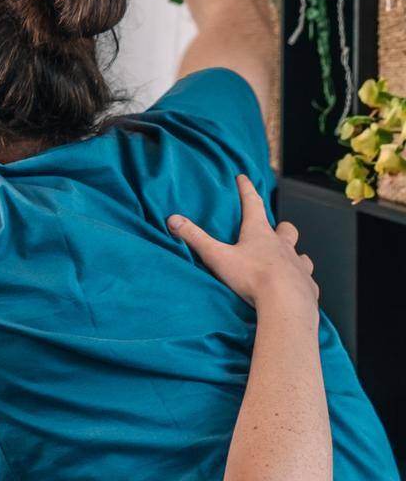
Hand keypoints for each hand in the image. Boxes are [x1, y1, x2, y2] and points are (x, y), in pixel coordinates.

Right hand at [169, 176, 317, 310]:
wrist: (286, 302)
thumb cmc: (252, 277)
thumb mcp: (218, 256)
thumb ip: (195, 238)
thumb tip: (172, 219)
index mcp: (260, 234)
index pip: (253, 204)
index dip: (246, 190)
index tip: (243, 177)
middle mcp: (283, 246)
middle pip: (286, 229)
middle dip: (280, 227)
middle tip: (275, 229)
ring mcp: (298, 265)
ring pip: (301, 254)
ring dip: (293, 255)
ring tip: (284, 261)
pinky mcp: (307, 286)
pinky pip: (305, 280)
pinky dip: (300, 281)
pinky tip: (294, 288)